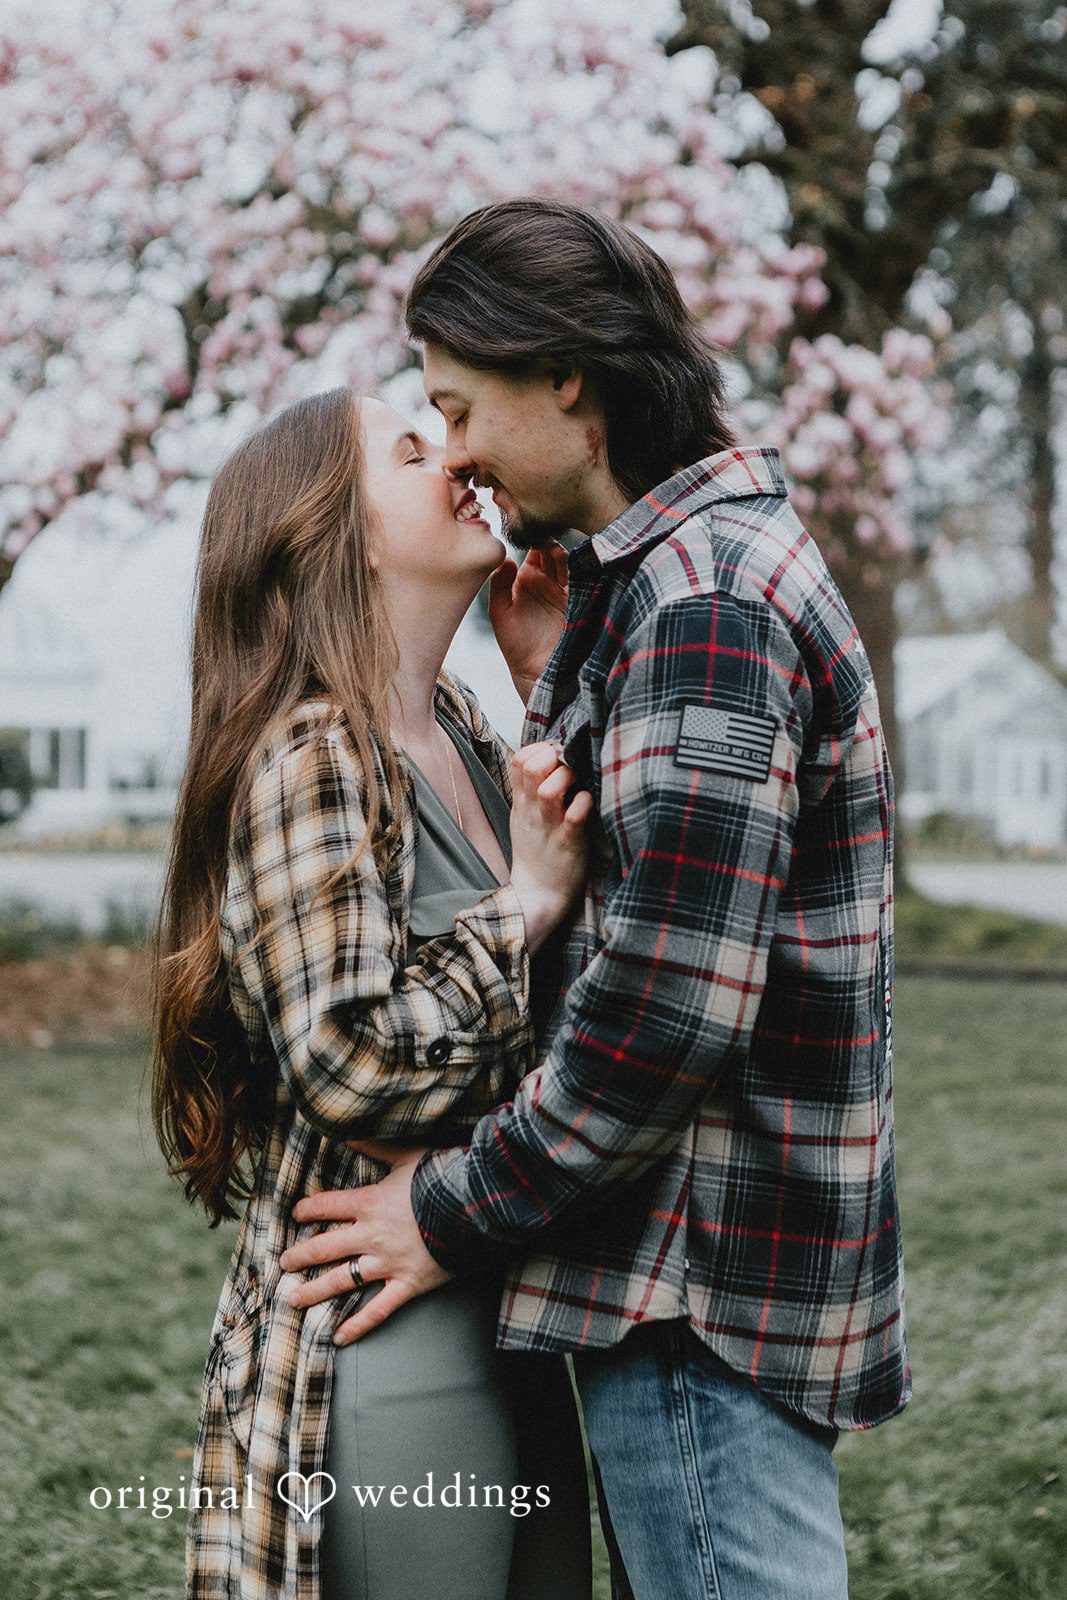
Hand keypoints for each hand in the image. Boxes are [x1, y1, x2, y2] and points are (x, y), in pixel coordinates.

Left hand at [280, 1140, 451, 1344]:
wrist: (476, 1205)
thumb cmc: (442, 1178)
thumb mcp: (408, 1156)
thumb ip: (376, 1147)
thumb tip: (350, 1133)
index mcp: (369, 1203)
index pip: (326, 1206)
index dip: (307, 1210)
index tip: (296, 1214)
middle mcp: (371, 1236)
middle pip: (324, 1248)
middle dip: (300, 1256)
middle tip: (283, 1264)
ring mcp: (388, 1263)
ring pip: (342, 1280)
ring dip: (314, 1291)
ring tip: (293, 1300)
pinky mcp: (407, 1284)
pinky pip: (378, 1310)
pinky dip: (358, 1326)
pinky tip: (338, 1338)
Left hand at [488, 542, 568, 704]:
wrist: (538, 671)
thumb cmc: (516, 645)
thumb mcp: (500, 613)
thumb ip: (499, 585)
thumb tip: (507, 559)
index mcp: (527, 580)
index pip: (534, 551)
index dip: (533, 540)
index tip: (531, 533)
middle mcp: (548, 582)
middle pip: (553, 552)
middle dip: (550, 542)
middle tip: (545, 539)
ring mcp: (565, 590)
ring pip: (568, 563)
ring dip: (562, 555)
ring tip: (554, 552)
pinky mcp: (580, 600)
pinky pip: (582, 579)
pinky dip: (580, 569)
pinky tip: (573, 562)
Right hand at [508, 742, 592, 952]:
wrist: (537, 894)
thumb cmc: (537, 852)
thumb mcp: (524, 817)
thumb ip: (531, 789)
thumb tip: (546, 758)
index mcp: (522, 802)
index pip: (519, 761)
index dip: (540, 750)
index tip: (556, 756)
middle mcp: (532, 811)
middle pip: (532, 767)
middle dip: (554, 757)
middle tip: (570, 767)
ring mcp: (549, 827)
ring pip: (551, 789)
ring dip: (568, 778)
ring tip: (577, 786)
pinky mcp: (568, 843)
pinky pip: (575, 816)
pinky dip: (584, 804)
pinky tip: (587, 805)